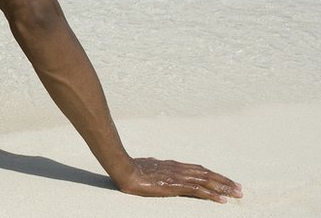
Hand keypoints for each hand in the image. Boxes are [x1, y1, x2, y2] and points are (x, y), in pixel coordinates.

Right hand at [117, 157, 242, 202]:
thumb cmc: (134, 168)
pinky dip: (211, 195)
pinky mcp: (176, 186)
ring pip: (207, 182)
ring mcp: (179, 177)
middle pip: (208, 174)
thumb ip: (157, 167)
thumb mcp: (149, 166)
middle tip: (239, 189)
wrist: (126, 170)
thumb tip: (156, 164)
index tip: (225, 181)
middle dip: (224, 182)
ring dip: (223, 188)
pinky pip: (198, 190)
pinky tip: (221, 200)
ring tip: (236, 194)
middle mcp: (180, 169)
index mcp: (174, 165)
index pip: (200, 170)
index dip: (214, 175)